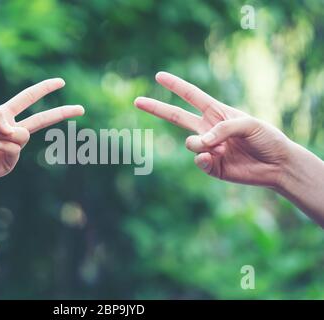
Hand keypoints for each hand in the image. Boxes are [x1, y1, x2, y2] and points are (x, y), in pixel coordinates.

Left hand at [0, 78, 83, 189]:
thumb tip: (16, 129)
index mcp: (3, 116)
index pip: (28, 100)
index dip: (44, 90)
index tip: (61, 82)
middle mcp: (10, 131)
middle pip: (42, 120)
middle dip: (61, 113)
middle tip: (81, 108)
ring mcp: (11, 149)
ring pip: (23, 135)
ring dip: (3, 134)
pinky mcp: (8, 164)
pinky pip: (14, 150)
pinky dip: (1, 144)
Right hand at [135, 71, 293, 187]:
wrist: (277, 165)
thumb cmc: (267, 138)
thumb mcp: (249, 124)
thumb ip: (222, 128)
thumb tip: (199, 143)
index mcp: (217, 112)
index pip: (191, 96)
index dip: (175, 85)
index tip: (159, 76)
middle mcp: (208, 129)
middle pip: (176, 117)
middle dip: (157, 108)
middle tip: (137, 101)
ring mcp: (208, 148)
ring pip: (190, 143)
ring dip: (200, 144)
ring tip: (221, 149)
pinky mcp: (211, 167)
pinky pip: (198, 161)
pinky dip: (205, 160)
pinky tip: (219, 159)